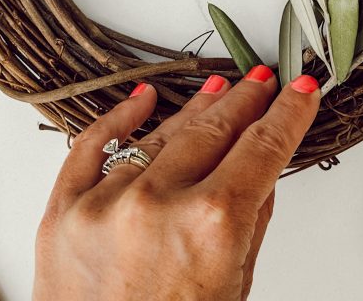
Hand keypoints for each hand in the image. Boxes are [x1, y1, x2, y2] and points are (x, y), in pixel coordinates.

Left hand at [33, 68, 319, 300]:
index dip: (287, 113)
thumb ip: (249, 222)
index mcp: (211, 227)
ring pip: (161, 133)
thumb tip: (260, 169)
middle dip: (245, 102)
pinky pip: (91, 146)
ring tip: (219, 89)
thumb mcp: (235, 290)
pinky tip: (145, 99)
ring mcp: (104, 204)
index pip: (262, 147)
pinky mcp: (62, 212)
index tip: (300, 90)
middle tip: (262, 81)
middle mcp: (157, 205)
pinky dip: (120, 118)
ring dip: (196, 108)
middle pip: (214, 130)